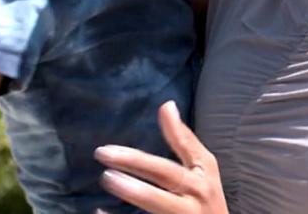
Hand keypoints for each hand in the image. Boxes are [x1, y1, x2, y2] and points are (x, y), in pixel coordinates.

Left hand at [96, 101, 227, 213]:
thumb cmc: (206, 197)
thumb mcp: (203, 168)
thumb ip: (184, 140)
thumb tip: (166, 105)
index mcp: (202, 174)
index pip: (184, 151)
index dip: (168, 135)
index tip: (147, 120)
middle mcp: (196, 194)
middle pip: (166, 175)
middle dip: (137, 163)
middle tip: (104, 153)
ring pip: (159, 202)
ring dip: (134, 191)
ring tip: (108, 177)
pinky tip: (101, 210)